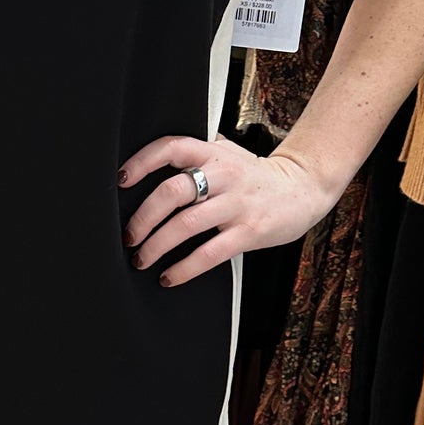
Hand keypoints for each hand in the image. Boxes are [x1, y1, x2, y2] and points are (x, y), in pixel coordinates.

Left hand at [119, 135, 339, 285]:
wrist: (302, 189)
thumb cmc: (253, 176)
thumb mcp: (225, 155)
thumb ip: (194, 158)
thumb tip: (144, 173)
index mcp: (212, 152)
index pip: (170, 148)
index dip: (142, 162)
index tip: (121, 182)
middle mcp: (224, 174)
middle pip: (173, 191)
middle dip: (143, 217)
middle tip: (128, 237)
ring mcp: (238, 203)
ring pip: (186, 224)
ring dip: (157, 246)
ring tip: (141, 259)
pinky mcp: (250, 231)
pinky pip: (210, 253)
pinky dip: (184, 268)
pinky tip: (169, 276)